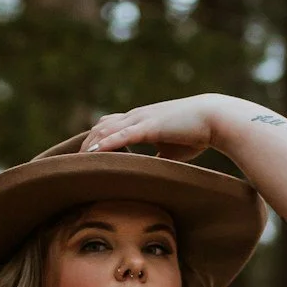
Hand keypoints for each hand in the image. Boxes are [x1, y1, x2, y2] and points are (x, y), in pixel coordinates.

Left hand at [81, 95, 219, 161]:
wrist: (214, 118)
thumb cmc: (196, 132)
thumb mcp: (172, 148)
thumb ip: (158, 155)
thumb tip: (152, 169)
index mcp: (140, 120)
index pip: (109, 127)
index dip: (96, 141)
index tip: (84, 158)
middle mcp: (136, 116)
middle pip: (101, 128)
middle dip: (86, 145)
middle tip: (72, 165)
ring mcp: (141, 119)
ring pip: (106, 131)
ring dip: (90, 147)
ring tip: (76, 164)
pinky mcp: (148, 126)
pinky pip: (121, 136)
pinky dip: (105, 145)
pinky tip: (93, 155)